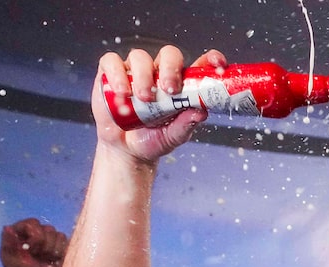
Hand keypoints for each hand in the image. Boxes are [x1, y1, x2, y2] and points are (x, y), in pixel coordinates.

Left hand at [0, 218, 67, 266]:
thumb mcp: (12, 262)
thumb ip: (9, 244)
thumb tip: (7, 228)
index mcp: (20, 232)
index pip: (32, 223)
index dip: (35, 236)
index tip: (30, 250)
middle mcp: (35, 233)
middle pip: (47, 229)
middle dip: (44, 245)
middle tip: (37, 256)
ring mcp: (48, 239)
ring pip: (58, 235)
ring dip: (52, 250)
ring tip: (45, 259)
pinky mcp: (60, 247)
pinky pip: (66, 242)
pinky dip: (61, 252)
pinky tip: (54, 260)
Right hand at [92, 46, 223, 164]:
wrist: (127, 150)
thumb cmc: (154, 139)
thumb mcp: (174, 136)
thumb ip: (187, 123)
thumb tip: (201, 111)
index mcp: (182, 85)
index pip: (198, 65)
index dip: (210, 60)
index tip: (217, 63)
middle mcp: (160, 73)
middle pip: (169, 55)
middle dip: (171, 68)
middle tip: (169, 89)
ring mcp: (136, 71)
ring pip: (140, 57)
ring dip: (144, 76)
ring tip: (143, 99)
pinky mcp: (111, 73)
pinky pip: (112, 63)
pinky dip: (117, 75)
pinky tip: (122, 93)